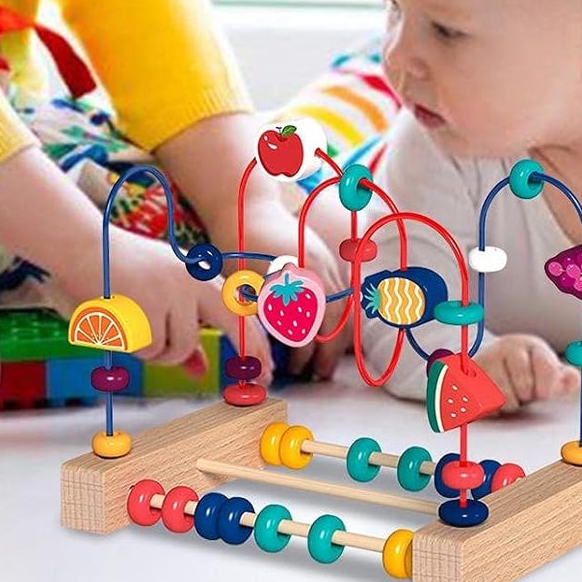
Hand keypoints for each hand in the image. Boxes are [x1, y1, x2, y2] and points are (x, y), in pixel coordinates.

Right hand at [60, 227, 276, 385]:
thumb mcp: (159, 296)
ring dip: (158, 351)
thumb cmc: (118, 273)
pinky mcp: (149, 306)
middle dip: (251, 351)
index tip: (267, 369)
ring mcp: (172, 292)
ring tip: (135, 328)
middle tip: (264, 377)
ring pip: (179, 348)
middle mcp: (192, 280)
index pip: (238, 309)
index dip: (257, 342)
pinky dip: (135, 347)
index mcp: (197, 275)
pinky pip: (150, 350)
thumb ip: (181, 330)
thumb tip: (200, 370)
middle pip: (232, 324)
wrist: (84, 247)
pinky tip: (121, 323)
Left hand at [210, 198, 345, 382]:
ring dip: (339, 337)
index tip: (292, 370)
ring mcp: (325, 262)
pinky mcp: (327, 257)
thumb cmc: (235, 248)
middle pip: (335, 323)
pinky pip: (345, 292)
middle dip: (328, 353)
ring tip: (327, 357)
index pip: (309, 331)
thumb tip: (274, 354)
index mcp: (293, 280)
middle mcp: (316, 271)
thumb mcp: (241, 286)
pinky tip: (331, 331)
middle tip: (317, 374)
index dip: (302, 356)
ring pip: (345, 308)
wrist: (245, 208)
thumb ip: (262, 317)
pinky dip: (342, 316)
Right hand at [476, 334, 579, 413]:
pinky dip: (492, 407)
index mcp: (531, 346)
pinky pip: (484, 401)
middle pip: (524, 384)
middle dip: (526, 395)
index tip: (544, 394)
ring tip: (510, 396)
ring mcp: (487, 360)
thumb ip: (565, 379)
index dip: (547, 386)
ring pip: (503, 395)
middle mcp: (507, 348)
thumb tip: (572, 378)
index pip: (545, 366)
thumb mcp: (548, 373)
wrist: (492, 363)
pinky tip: (495, 399)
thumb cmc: (526, 371)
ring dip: (510, 404)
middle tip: (524, 393)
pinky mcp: (470, 375)